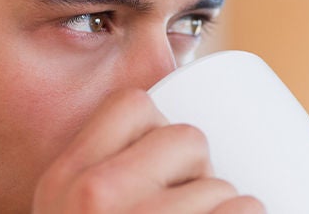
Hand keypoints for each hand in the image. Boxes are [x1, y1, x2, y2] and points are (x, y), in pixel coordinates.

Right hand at [32, 89, 263, 213]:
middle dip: (202, 169)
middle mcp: (94, 197)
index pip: (132, 105)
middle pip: (186, 138)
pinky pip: (244, 211)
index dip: (162, 126)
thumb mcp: (64, 211)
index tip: (167, 163)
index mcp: (64, 179)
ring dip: (230, 207)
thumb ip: (93, 176)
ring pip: (219, 185)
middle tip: (194, 203)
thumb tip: (156, 135)